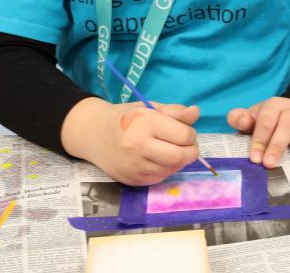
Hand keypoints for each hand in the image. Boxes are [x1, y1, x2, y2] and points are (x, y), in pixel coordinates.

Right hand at [62, 97, 200, 185]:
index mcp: (145, 124)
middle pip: (180, 157)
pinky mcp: (132, 180)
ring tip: (171, 149)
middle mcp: (138, 147)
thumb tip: (196, 112)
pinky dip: (166, 169)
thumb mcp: (150, 108)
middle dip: (191, 151)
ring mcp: (134, 166)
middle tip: (187, 144)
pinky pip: (160, 178)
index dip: (190, 133)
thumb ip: (175, 112)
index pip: (184, 135)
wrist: (93, 134)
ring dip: (179, 161)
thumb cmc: (126, 118)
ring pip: (172, 170)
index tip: (185, 130)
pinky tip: (159, 159)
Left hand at [227, 97, 289, 167]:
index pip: (266, 121)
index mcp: (274, 105)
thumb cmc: (271, 123)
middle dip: (277, 146)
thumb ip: (240, 119)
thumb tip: (240, 120)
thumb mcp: (253, 121)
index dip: (260, 140)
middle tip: (269, 164)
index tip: (255, 158)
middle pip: (287, 124)